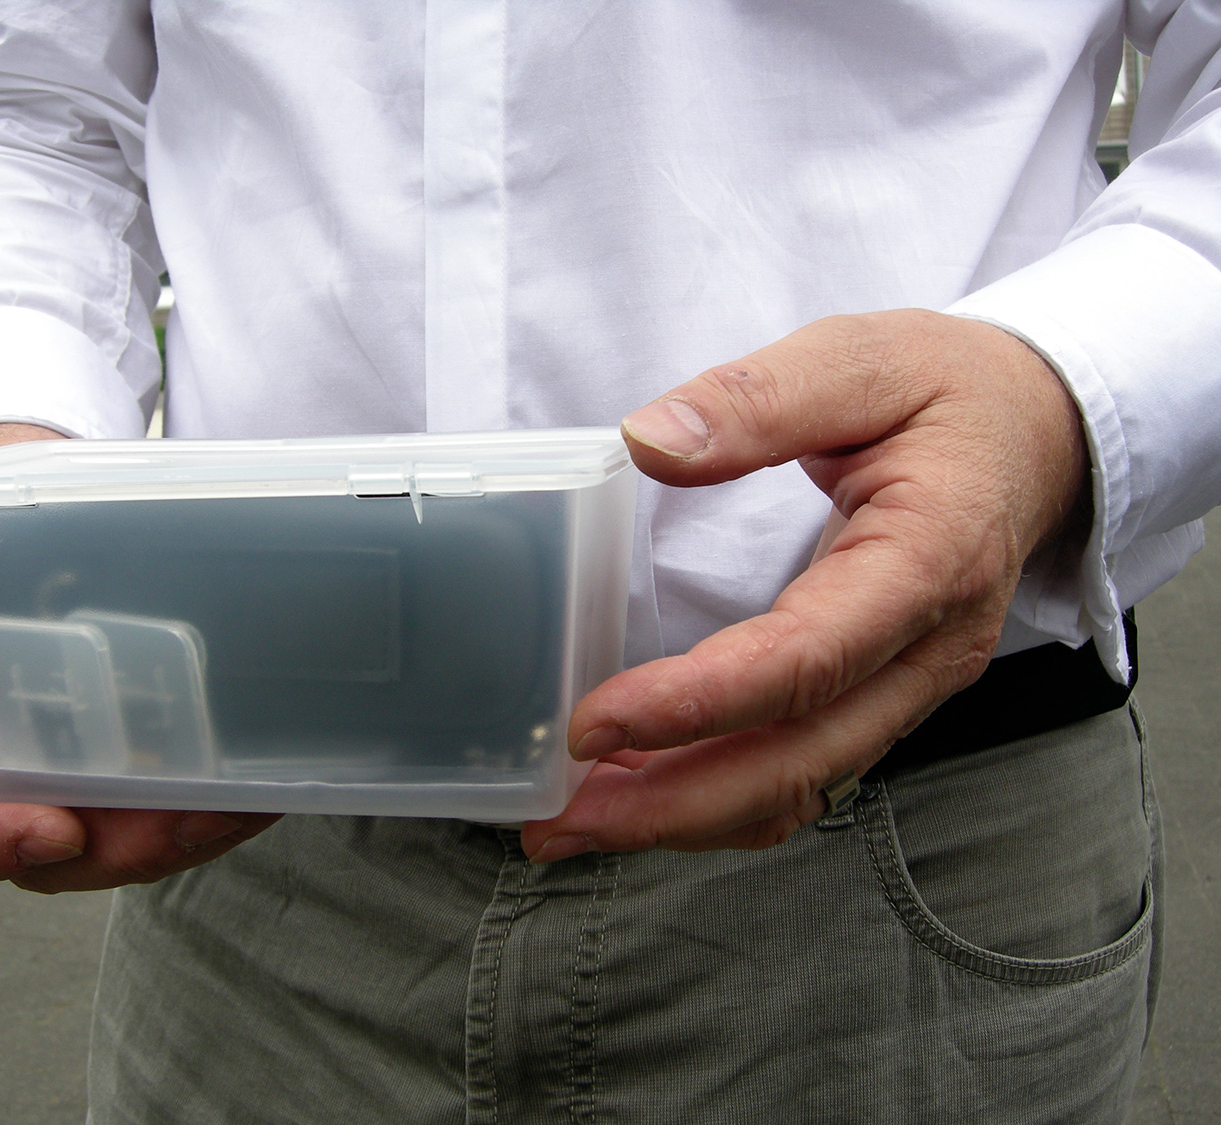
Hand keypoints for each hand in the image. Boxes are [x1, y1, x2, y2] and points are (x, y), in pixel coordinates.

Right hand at [0, 423, 279, 892]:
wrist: (31, 530)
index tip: (49, 831)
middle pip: (45, 854)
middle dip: (120, 849)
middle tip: (184, 823)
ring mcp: (65, 778)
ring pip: (122, 840)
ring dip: (184, 835)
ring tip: (242, 803)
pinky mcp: (128, 763)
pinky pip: (169, 806)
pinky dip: (216, 803)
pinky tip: (265, 781)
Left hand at [523, 310, 1088, 860]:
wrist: (1037, 432)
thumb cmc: (949, 391)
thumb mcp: (861, 358)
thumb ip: (758, 399)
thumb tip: (649, 441)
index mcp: (928, 560)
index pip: (804, 661)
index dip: (695, 704)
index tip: (593, 721)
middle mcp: (928, 650)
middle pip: (798, 763)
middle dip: (669, 804)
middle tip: (558, 819)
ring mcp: (911, 686)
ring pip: (799, 787)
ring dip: (684, 816)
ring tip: (576, 821)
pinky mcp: (884, 698)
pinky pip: (804, 773)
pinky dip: (719, 797)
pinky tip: (642, 788)